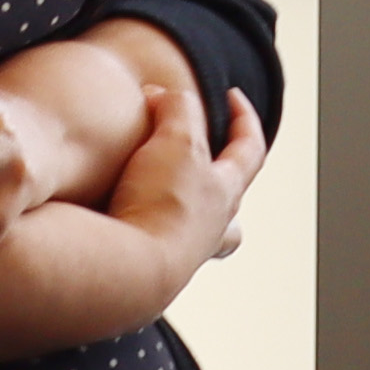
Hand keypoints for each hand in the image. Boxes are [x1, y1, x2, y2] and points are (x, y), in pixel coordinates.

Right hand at [100, 89, 275, 292]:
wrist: (131, 270)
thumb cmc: (161, 205)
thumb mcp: (175, 139)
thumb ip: (177, 108)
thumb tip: (165, 96)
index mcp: (224, 192)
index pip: (249, 149)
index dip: (244, 119)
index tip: (233, 97)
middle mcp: (210, 229)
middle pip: (232, 210)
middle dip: (223, 188)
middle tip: (209, 171)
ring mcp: (181, 256)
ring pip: (196, 236)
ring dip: (183, 218)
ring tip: (158, 202)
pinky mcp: (148, 273)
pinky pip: (152, 248)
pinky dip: (142, 234)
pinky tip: (120, 225)